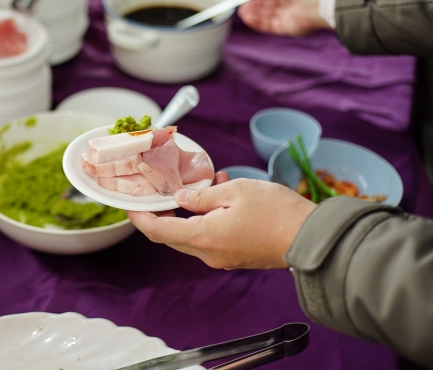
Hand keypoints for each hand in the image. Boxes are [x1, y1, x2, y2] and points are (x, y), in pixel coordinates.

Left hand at [127, 174, 316, 268]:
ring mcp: (223, 258)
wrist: (312, 239)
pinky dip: (207, 216)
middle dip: (161, 213)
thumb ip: (202, 194)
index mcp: (203, 237)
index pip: (157, 231)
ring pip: (191, 235)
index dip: (139, 218)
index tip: (127, 205)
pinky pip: (211, 237)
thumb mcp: (235, 191)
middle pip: (171, 235)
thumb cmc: (277, 212)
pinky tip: (221, 192)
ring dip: (188, 211)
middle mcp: (209, 253)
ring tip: (202, 182)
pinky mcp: (236, 256)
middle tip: (157, 190)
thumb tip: (181, 198)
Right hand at [238, 0, 331, 35]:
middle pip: (269, 4)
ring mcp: (290, 15)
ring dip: (254, 14)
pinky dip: (257, 23)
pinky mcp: (287, 27)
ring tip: (242, 12)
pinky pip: (269, 26)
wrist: (316, 0)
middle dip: (255, 5)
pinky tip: (247, 18)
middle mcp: (291, 0)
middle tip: (242, 5)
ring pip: (268, 16)